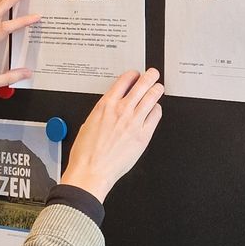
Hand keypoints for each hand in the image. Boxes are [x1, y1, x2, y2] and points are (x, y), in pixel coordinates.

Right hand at [60, 68, 163, 202]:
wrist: (91, 171)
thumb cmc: (86, 153)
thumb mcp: (88, 123)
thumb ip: (102, 113)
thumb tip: (109, 111)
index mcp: (105, 105)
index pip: (124, 81)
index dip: (132, 75)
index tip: (135, 75)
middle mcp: (121, 111)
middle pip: (142, 85)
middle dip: (150, 76)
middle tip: (153, 74)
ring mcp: (134, 122)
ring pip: (152, 97)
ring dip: (157, 90)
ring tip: (158, 88)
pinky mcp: (143, 136)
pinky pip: (155, 116)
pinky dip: (157, 110)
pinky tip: (156, 110)